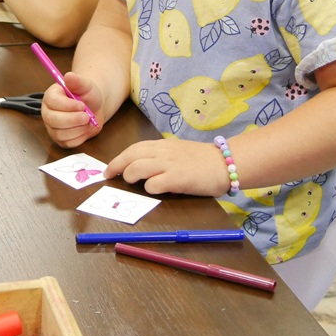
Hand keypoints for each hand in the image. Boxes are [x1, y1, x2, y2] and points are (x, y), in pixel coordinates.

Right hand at [41, 71, 102, 147]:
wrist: (94, 108)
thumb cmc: (88, 95)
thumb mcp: (86, 85)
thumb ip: (78, 81)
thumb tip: (68, 75)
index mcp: (51, 96)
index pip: (52, 102)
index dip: (68, 105)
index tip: (82, 105)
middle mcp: (48, 112)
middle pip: (53, 120)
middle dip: (73, 119)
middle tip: (87, 116)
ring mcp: (52, 127)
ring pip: (60, 134)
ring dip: (78, 129)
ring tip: (87, 121)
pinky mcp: (60, 139)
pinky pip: (67, 143)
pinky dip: (80, 137)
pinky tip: (84, 128)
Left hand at [104, 139, 230, 196]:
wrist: (226, 163)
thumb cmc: (204, 160)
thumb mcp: (179, 152)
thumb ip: (162, 156)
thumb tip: (143, 166)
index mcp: (163, 145)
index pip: (134, 148)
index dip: (119, 157)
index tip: (111, 167)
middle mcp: (163, 152)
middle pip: (130, 155)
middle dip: (116, 165)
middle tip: (109, 175)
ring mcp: (170, 165)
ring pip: (137, 167)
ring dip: (129, 175)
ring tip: (130, 182)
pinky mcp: (177, 179)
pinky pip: (154, 184)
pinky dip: (149, 188)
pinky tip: (153, 190)